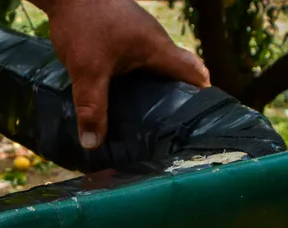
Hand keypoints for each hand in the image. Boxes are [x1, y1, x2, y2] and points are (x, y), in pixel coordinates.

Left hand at [38, 0, 209, 149]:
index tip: (201, 122)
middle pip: (177, 75)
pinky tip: (122, 99)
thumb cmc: (84, 22)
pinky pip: (138, 63)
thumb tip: (93, 145)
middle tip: (169, 133)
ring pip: (156, 70)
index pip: (194, 73)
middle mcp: (154, 42)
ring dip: (154, 93)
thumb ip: (92, 108)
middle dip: (176, 102)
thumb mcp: (87, 70)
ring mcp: (139, 37)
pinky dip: (137, 82)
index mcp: (158, 48)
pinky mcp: (123, 36)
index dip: (203, 97)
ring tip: (147, 124)